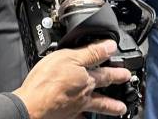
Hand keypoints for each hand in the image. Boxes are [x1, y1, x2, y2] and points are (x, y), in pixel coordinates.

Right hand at [13, 39, 131, 118]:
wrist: (32, 106)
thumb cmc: (46, 82)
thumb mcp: (68, 58)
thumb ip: (90, 53)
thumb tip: (110, 46)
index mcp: (86, 78)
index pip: (105, 71)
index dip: (115, 66)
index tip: (125, 67)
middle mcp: (84, 94)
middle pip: (104, 88)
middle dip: (116, 84)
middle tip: (126, 82)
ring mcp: (76, 107)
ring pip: (97, 106)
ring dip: (110, 107)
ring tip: (121, 109)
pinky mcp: (66, 116)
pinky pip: (80, 118)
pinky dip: (85, 118)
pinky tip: (86, 118)